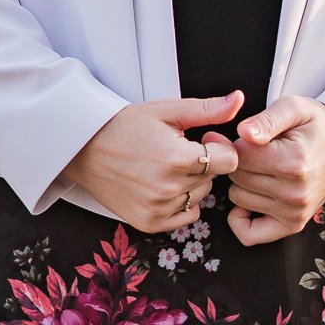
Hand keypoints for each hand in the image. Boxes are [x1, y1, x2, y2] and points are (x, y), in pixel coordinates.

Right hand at [65, 90, 242, 233]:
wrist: (85, 149)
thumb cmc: (126, 125)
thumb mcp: (166, 110)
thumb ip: (207, 109)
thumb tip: (239, 100)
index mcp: (176, 158)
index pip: (229, 162)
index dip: (220, 147)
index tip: (202, 138)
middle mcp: (169, 188)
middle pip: (213, 179)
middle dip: (203, 163)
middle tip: (177, 150)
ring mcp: (158, 210)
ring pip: (200, 197)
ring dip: (191, 183)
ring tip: (165, 166)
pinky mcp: (149, 223)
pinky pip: (186, 216)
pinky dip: (181, 202)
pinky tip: (162, 185)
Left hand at [225, 96, 324, 245]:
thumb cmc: (316, 123)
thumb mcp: (295, 107)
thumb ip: (267, 119)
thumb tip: (243, 133)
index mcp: (293, 162)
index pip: (239, 155)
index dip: (238, 141)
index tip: (251, 135)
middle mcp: (294, 193)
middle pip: (237, 177)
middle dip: (240, 160)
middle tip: (259, 150)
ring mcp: (294, 213)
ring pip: (238, 198)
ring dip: (243, 182)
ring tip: (263, 168)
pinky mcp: (293, 225)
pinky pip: (249, 234)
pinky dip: (241, 218)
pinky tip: (252, 196)